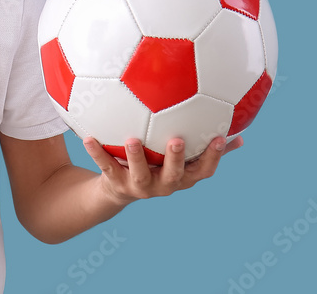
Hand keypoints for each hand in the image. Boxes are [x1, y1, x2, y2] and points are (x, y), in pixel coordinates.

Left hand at [83, 135, 242, 205]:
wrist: (118, 191)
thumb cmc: (156, 168)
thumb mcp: (181, 162)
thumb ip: (207, 150)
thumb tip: (239, 137)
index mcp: (181, 178)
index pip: (203, 171)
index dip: (213, 157)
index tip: (219, 137)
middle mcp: (163, 185)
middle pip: (173, 175)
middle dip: (176, 159)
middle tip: (176, 140)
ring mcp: (139, 186)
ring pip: (140, 174)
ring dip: (136, 157)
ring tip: (132, 139)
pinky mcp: (115, 183)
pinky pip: (105, 166)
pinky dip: (96, 153)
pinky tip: (87, 137)